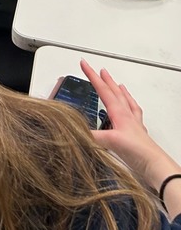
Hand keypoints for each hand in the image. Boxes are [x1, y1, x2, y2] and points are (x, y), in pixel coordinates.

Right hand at [80, 60, 178, 187]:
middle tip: (99, 70)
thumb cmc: (137, 151)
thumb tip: (76, 130)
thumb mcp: (110, 142)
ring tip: (118, 84)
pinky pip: (135, 114)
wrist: (154, 165)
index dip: (92, 76)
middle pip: (115, 91)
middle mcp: (127, 115)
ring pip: (126, 101)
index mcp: (119, 113)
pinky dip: (131, 107)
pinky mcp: (138, 133)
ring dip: (120, 91)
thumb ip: (91, 136)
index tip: (84, 64)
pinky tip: (131, 111)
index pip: (103, 89)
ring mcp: (134, 123)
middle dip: (105, 79)